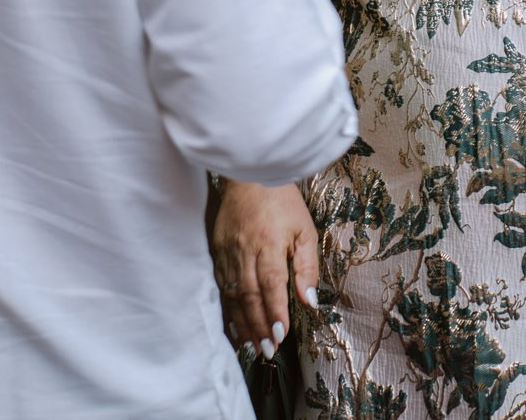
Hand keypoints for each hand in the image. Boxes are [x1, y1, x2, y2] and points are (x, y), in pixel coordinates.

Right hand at [210, 181, 317, 358]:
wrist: (248, 176)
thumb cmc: (282, 202)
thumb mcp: (305, 230)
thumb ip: (307, 267)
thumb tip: (309, 301)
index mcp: (268, 242)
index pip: (270, 283)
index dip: (274, 311)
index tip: (281, 334)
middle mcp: (244, 249)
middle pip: (249, 295)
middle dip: (259, 326)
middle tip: (268, 350)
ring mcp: (226, 251)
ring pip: (232, 294)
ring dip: (243, 323)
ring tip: (253, 346)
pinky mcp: (216, 251)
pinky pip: (220, 286)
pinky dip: (227, 309)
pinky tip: (234, 326)